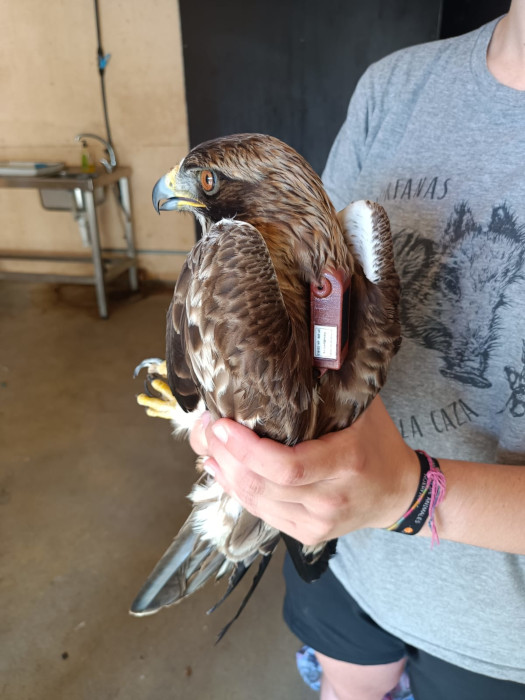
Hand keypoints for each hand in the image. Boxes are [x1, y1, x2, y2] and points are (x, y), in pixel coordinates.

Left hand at [190, 397, 419, 545]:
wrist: (397, 492)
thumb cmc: (377, 441)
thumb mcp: (363, 407)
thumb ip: (330, 383)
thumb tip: (292, 349)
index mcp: (347, 463)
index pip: (287, 467)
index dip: (246, 450)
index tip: (221, 424)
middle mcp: (331, 499)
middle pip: (262, 485)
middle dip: (224, 456)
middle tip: (204, 428)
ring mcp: (318, 523)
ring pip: (255, 502)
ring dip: (224, 473)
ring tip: (206, 444)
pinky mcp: (307, 534)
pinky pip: (262, 513)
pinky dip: (236, 490)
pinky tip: (221, 469)